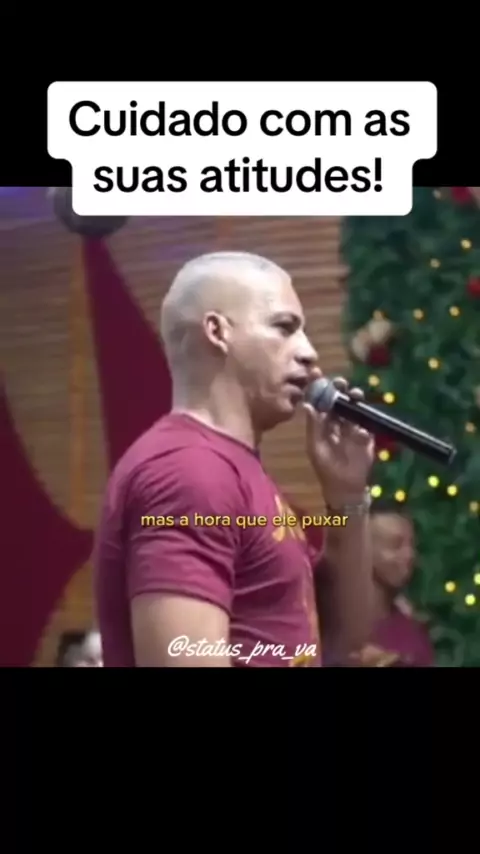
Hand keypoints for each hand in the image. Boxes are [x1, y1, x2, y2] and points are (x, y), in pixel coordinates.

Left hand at [304, 376, 374, 504]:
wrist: (345, 486)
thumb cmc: (326, 467)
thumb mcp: (316, 447)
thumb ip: (313, 427)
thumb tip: (307, 404)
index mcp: (322, 422)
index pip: (320, 400)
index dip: (319, 387)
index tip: (316, 372)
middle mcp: (337, 421)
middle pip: (338, 399)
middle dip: (339, 388)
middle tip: (340, 382)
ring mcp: (353, 426)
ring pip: (354, 407)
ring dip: (354, 399)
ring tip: (355, 395)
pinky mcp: (367, 435)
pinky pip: (367, 424)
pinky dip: (364, 424)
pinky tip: (360, 430)